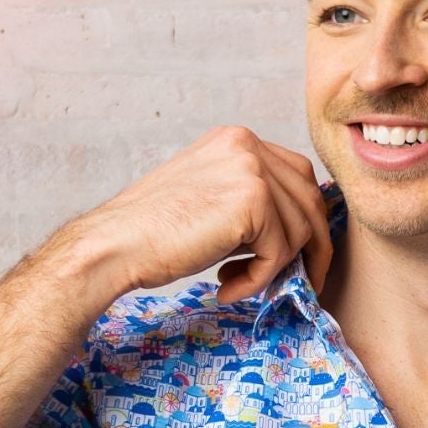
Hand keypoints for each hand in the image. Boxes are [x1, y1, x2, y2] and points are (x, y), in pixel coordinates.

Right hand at [70, 125, 332, 302]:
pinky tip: (227, 287)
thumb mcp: (211, 201)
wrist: (115, 245)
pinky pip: (280, 251)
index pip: (297, 176)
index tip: (299, 255)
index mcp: (236, 140)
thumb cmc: (154, 233)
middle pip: (309, 198)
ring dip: (277, 267)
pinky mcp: (251, 200)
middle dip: (311, 245)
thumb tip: (301, 233)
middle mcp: (246, 144)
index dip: (305, 219)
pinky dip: (260, 278)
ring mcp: (250, 168)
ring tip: (238, 284)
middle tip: (299, 279)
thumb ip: (252, 204)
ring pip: (300, 228)